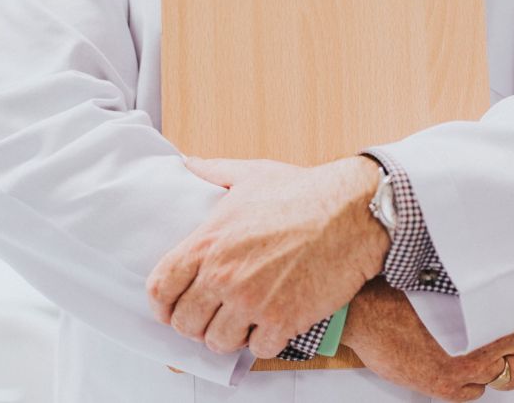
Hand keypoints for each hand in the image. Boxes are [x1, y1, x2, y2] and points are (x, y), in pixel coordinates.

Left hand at [146, 156, 389, 357]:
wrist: (354, 212)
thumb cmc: (306, 192)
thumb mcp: (251, 174)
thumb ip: (212, 172)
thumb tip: (187, 164)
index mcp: (207, 242)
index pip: (160, 288)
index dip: (162, 304)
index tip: (172, 308)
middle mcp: (223, 275)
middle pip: (185, 323)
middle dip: (196, 324)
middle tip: (212, 317)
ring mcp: (252, 301)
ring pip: (218, 342)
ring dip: (229, 336)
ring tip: (242, 323)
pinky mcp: (283, 320)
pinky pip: (258, 348)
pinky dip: (264, 341)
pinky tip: (273, 323)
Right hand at [345, 278, 513, 401]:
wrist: (363, 314)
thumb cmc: (395, 295)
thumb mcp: (441, 282)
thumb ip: (471, 293)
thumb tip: (487, 291)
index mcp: (480, 317)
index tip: (510, 320)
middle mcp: (476, 348)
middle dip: (509, 346)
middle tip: (496, 336)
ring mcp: (461, 371)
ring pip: (500, 377)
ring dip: (492, 365)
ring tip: (476, 352)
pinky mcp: (443, 387)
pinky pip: (473, 393)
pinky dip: (469, 382)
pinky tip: (456, 366)